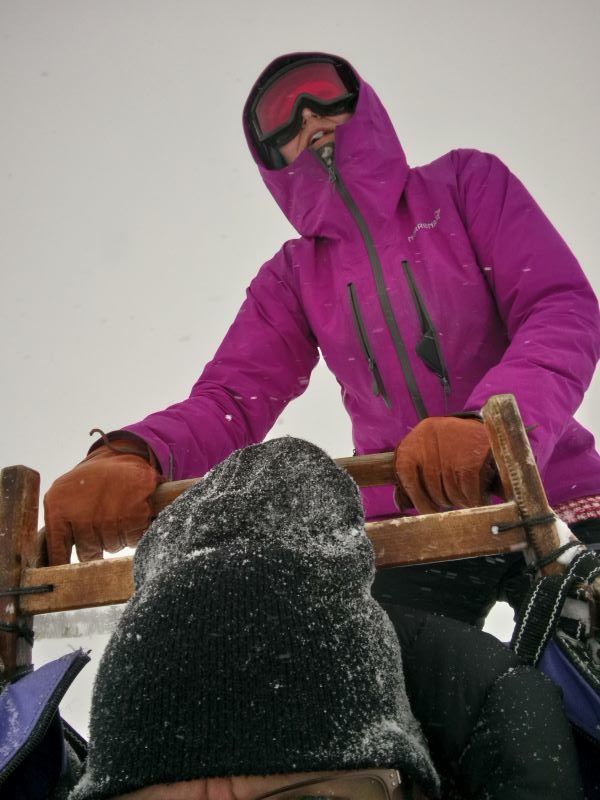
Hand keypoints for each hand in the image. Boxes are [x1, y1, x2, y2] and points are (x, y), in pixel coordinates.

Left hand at [44, 440, 161, 564]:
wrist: (122, 456)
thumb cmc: (90, 481)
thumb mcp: (63, 494)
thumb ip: (58, 526)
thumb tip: (53, 566)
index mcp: (58, 508)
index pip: (58, 550)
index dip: (62, 567)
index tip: (67, 579)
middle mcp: (82, 513)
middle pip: (89, 553)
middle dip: (96, 545)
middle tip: (101, 524)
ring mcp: (110, 515)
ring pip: (112, 547)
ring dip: (116, 537)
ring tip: (116, 514)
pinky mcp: (135, 514)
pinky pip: (132, 539)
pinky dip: (134, 531)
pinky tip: (130, 514)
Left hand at [394, 417, 497, 513]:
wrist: (476, 424)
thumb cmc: (443, 443)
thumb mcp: (422, 450)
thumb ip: (411, 474)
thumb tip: (401, 504)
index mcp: (409, 448)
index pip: (408, 482)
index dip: (419, 501)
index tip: (429, 510)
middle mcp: (427, 450)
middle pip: (433, 492)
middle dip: (443, 502)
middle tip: (451, 502)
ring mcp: (450, 455)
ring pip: (451, 495)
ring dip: (460, 502)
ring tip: (465, 498)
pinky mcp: (471, 461)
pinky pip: (469, 492)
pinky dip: (474, 499)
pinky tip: (476, 497)